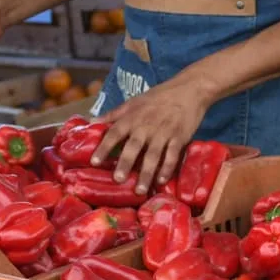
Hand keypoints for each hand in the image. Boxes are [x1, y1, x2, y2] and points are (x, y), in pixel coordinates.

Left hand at [92, 74, 214, 193]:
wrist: (188, 90)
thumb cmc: (158, 97)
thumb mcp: (133, 102)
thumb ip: (113, 114)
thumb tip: (91, 121)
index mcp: (132, 117)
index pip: (114, 133)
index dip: (104, 148)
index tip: (94, 162)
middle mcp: (146, 126)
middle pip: (133, 147)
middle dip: (125, 164)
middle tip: (118, 180)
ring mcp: (163, 133)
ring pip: (153, 155)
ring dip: (146, 173)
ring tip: (140, 190)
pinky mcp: (179, 137)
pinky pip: (172, 155)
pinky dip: (167, 169)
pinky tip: (161, 181)